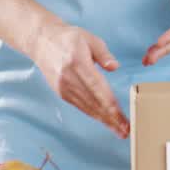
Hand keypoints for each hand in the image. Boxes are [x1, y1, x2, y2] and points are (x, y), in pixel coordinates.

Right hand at [31, 23, 128, 138]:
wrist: (42, 41)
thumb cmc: (69, 38)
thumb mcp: (89, 38)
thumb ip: (103, 53)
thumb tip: (114, 67)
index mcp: (78, 64)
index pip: (98, 89)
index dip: (112, 106)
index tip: (123, 118)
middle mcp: (69, 79)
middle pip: (94, 103)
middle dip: (111, 119)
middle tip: (127, 131)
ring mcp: (64, 87)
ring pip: (87, 108)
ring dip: (104, 120)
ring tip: (119, 130)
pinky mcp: (61, 92)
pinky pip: (80, 106)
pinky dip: (93, 115)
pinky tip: (104, 120)